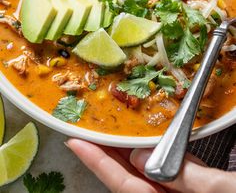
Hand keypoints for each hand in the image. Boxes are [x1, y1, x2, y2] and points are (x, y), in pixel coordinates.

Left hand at [66, 139, 235, 192]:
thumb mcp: (225, 191)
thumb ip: (186, 179)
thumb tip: (144, 158)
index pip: (124, 188)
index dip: (98, 163)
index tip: (76, 143)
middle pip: (130, 183)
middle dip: (109, 155)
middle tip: (92, 130)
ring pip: (148, 179)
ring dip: (130, 156)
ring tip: (114, 134)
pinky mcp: (196, 192)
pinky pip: (169, 177)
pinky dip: (158, 160)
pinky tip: (152, 148)